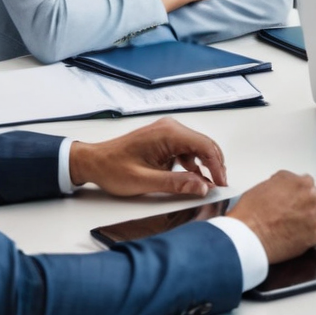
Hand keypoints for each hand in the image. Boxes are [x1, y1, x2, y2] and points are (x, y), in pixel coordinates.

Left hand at [69, 118, 226, 195]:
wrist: (93, 161)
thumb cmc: (113, 168)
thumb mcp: (145, 181)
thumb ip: (176, 183)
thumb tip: (202, 186)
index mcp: (168, 133)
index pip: (204, 146)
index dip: (217, 166)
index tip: (221, 184)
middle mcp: (170, 128)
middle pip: (204, 144)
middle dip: (214, 165)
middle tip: (219, 186)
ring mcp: (167, 132)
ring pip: (197, 146)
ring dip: (204, 164)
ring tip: (208, 184)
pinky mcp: (164, 139)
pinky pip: (186, 148)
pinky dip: (193, 162)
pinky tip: (192, 176)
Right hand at [227, 170, 315, 263]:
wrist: (247, 236)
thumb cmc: (250, 214)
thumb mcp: (265, 186)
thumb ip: (283, 184)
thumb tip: (287, 189)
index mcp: (297, 181)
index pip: (307, 183)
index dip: (301, 192)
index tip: (297, 199)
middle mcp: (310, 194)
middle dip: (312, 202)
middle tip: (300, 212)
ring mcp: (315, 213)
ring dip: (314, 216)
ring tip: (298, 225)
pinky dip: (312, 233)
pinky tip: (298, 235)